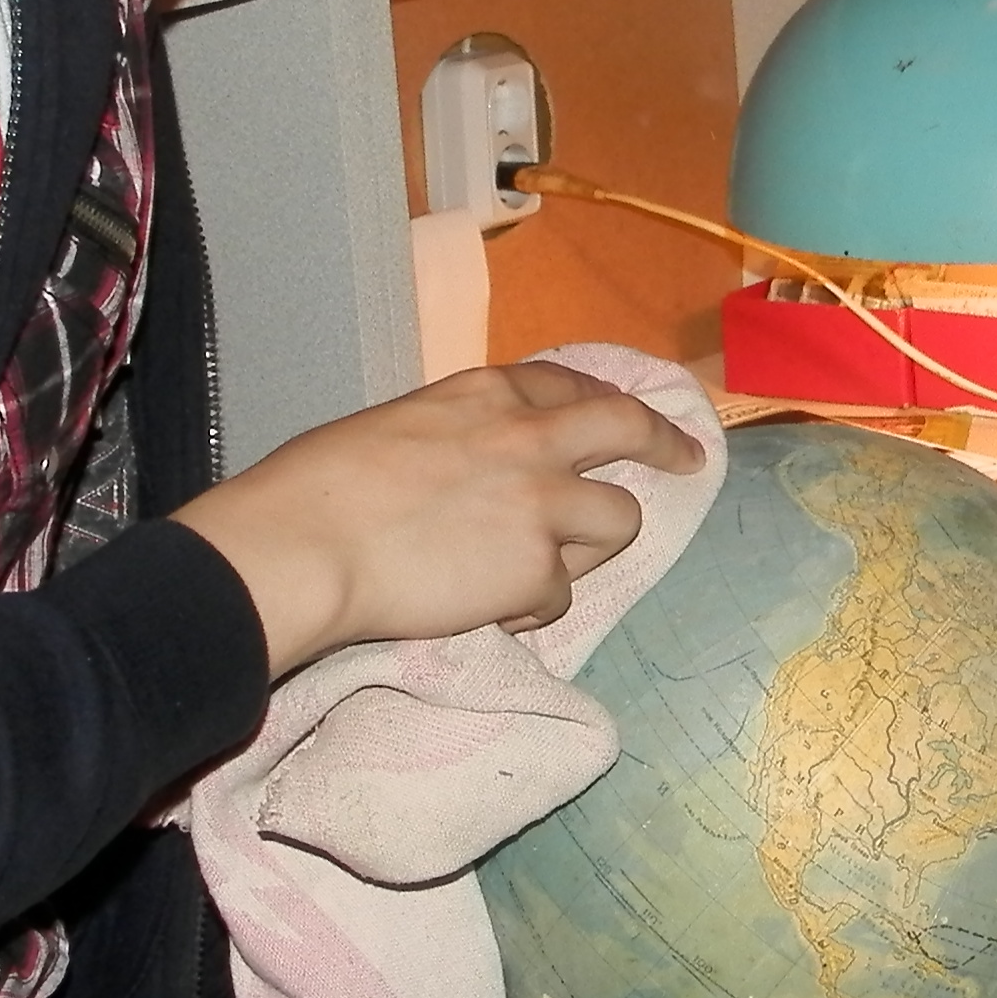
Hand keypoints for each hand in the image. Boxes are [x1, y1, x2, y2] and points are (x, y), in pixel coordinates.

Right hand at [175, 361, 700, 675]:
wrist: (307, 547)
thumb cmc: (315, 488)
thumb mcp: (392, 429)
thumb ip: (451, 440)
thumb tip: (459, 469)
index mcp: (483, 393)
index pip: (567, 385)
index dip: (602, 401)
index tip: (626, 414)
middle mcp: (528, 436)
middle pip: (628, 428)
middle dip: (667, 444)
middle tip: (689, 461)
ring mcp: (541, 503)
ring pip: (618, 522)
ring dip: (586, 550)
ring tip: (533, 573)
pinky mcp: (536, 570)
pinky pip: (557, 597)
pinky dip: (528, 610)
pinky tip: (484, 612)